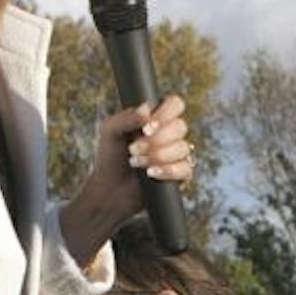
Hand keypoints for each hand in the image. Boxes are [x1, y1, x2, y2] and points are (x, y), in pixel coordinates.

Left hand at [71, 93, 193, 227]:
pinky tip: (151, 174)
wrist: (109, 189)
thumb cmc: (109, 158)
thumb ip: (126, 118)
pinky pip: (186, 168)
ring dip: (157, 156)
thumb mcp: (109, 131)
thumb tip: (146, 110)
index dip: (165, 114)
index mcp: (155, 118)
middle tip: (133, 149)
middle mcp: (169, 133)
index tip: (146, 128)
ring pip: (183, 148)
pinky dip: (168, 170)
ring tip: (136, 163)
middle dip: (156, 140)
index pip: (175, 105)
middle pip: (180, 126)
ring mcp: (176, 153)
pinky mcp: (180, 173)